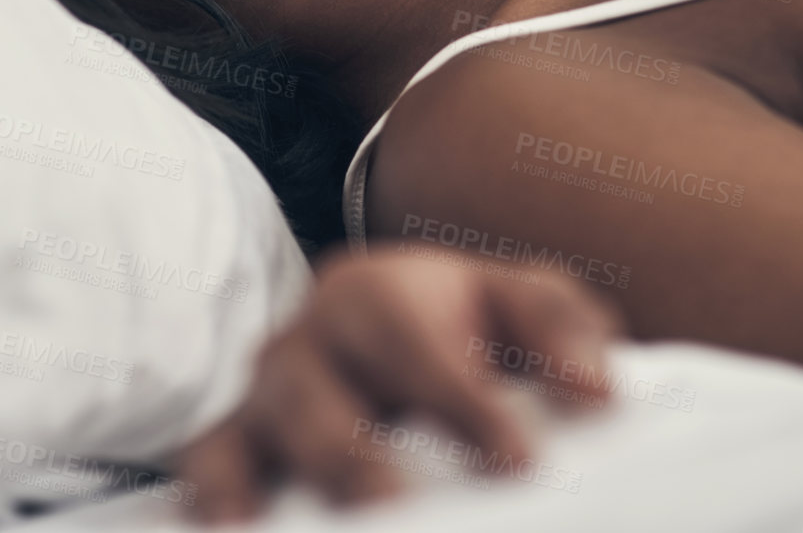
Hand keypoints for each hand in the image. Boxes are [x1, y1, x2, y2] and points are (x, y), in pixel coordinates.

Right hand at [177, 247, 623, 522]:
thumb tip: (596, 391)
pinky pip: (207, 463)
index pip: (409, 337)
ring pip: (250, 428)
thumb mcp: (520, 303)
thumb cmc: (465, 325)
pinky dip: (214, 492)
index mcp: (376, 293)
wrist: (392, 334)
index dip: (456, 398)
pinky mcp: (235, 443)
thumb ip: (562, 327)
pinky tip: (233, 527)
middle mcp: (307, 339)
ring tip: (340, 523)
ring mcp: (264, 395)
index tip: (517, 462)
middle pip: (313, 387)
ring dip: (280, 483)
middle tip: (398, 504)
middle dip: (351, 452)